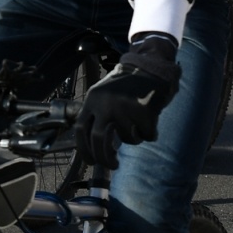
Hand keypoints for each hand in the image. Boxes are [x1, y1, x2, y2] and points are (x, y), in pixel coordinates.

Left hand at [75, 34, 180, 168]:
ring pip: (128, 138)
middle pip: (100, 139)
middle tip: (113, 166)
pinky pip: (147, 134)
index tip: (92, 162)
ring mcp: (124, 105)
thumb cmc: (126, 86)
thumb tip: (92, 150)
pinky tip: (151, 121)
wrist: (150, 66)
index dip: (84, 150)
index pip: (81, 130)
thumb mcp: (103, 95)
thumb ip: (96, 116)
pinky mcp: (143, 109)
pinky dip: (150, 133)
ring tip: (138, 125)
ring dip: (134, 138)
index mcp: (92, 99)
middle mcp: (105, 102)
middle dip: (106, 158)